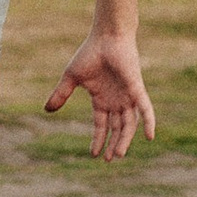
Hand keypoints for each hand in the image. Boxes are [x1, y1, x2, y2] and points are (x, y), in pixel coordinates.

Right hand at [47, 28, 155, 159]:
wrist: (106, 36)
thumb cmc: (90, 53)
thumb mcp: (71, 77)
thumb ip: (61, 94)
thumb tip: (47, 110)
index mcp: (102, 99)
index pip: (101, 124)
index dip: (98, 139)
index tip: (93, 154)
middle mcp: (116, 100)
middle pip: (117, 128)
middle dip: (113, 144)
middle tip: (109, 160)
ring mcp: (127, 96)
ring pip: (129, 123)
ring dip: (125, 139)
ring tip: (119, 154)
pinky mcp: (136, 88)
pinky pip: (145, 109)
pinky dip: (149, 122)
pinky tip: (150, 136)